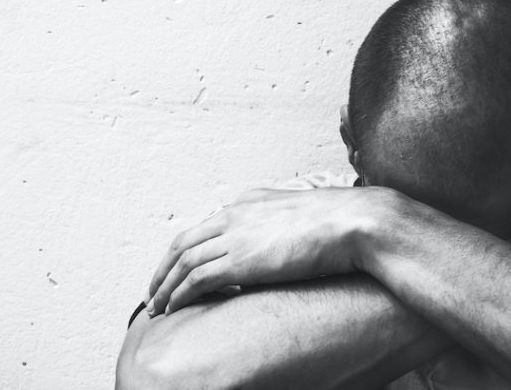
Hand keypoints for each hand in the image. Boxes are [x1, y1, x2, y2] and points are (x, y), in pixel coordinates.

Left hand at [144, 187, 387, 315]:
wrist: (354, 222)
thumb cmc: (342, 221)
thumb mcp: (303, 214)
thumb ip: (282, 225)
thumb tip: (282, 243)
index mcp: (249, 202)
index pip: (204, 226)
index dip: (185, 251)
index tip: (177, 269)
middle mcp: (235, 214)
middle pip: (183, 242)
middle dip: (164, 270)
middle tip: (156, 291)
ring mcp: (235, 235)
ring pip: (183, 262)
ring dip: (166, 286)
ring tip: (159, 307)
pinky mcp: (240, 259)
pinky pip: (197, 279)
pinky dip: (180, 294)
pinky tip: (175, 308)